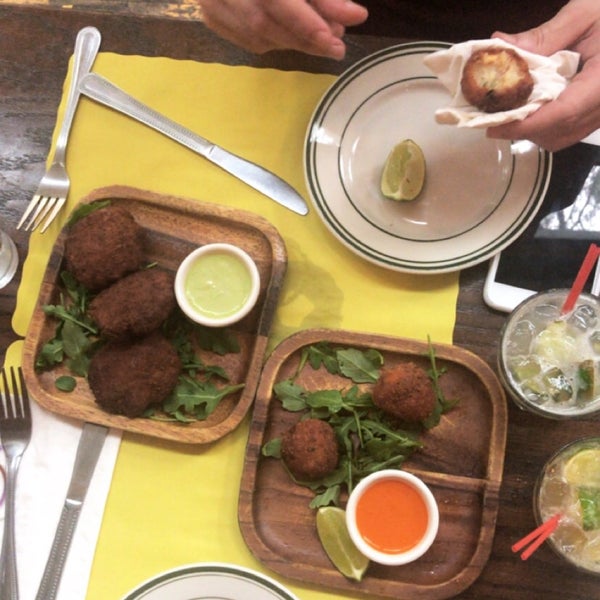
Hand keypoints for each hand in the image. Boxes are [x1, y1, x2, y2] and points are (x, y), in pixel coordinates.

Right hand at [198, 0, 367, 59]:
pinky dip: (277, 41)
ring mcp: (212, 4)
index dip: (306, 23)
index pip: (276, 1)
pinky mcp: (212, 17)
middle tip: (337, 46)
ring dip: (294, 43)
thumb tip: (355, 17)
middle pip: (265, 24)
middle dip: (305, 39)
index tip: (336, 38)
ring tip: (323, 39)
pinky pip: (249, 40)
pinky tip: (295, 35)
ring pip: (258, 37)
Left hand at [488, 0, 599, 150]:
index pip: (563, 113)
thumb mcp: (586, 12)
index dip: (526, 124)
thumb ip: (545, 35)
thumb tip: (502, 47)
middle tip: (493, 117)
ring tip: (510, 111)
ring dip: (533, 129)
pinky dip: (546, 124)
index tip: (495, 125)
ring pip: (563, 137)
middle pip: (558, 133)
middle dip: (523, 129)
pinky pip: (570, 130)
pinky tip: (532, 107)